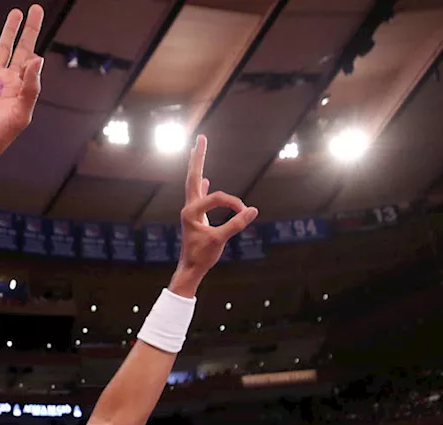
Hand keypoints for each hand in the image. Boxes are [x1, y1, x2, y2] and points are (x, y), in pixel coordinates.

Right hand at [0, 5, 44, 165]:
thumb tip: (37, 59)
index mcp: (23, 88)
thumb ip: (30, 87)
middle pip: (21, 48)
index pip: (33, 61)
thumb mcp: (20, 113)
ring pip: (1, 48)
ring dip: (8, 31)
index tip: (36, 33)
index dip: (37, 45)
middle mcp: (9, 81)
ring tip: (15, 13)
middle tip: (35, 9)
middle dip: (28, 29)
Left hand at [169, 134, 258, 296]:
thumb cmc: (202, 256)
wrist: (189, 269)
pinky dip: (203, 186)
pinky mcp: (196, 217)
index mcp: (191, 212)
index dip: (233, 204)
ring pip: (194, 184)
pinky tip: (206, 180)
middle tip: (200, 138)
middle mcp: (189, 208)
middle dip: (198, 157)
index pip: (217, 198)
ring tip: (196, 151)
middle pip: (193, 176)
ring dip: (197, 167)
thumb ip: (235, 224)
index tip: (244, 213)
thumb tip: (252, 210)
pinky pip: (200, 196)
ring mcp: (192, 211)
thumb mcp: (220, 240)